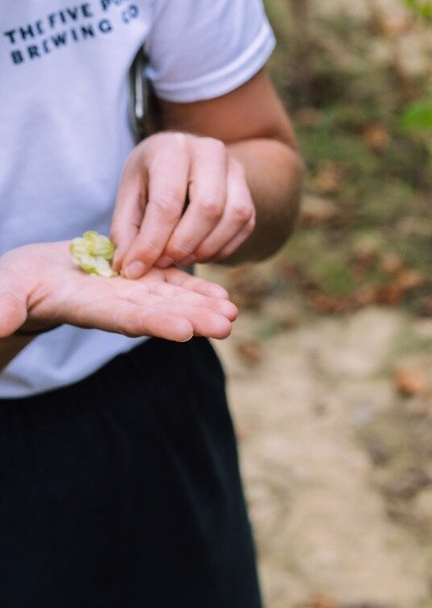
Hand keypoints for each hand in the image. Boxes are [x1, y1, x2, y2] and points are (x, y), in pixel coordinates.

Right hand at [0, 241, 236, 340]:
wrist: (29, 279)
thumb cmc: (10, 289)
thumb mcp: (4, 296)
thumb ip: (2, 309)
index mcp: (89, 310)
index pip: (126, 320)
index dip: (155, 324)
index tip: (184, 331)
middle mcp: (116, 306)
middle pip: (161, 312)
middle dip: (194, 319)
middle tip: (227, 324)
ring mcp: (129, 292)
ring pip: (172, 299)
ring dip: (203, 305)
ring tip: (233, 311)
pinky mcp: (135, 276)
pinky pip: (170, 282)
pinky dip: (195, 288)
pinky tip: (223, 295)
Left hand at [111, 132, 254, 278]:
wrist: (184, 158)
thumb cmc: (152, 176)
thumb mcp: (130, 194)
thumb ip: (127, 229)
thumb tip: (130, 267)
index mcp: (173, 148)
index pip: (167, 201)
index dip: (152, 241)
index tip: (137, 267)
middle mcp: (210, 153)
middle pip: (208, 207)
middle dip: (184, 244)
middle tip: (164, 262)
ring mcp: (236, 171)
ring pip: (233, 217)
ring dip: (207, 248)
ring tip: (182, 258)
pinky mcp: (249, 192)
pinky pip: (245, 226)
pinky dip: (223, 248)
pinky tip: (200, 252)